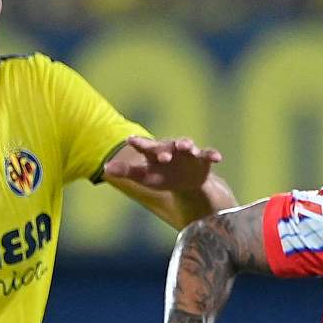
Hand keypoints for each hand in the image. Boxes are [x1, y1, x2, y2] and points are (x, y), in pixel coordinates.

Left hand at [104, 135, 221, 195]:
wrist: (185, 182)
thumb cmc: (160, 176)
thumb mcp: (143, 176)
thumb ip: (126, 171)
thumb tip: (105, 168)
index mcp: (155, 153)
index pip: (146, 147)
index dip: (139, 144)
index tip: (131, 140)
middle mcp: (172, 149)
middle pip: (168, 146)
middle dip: (166, 150)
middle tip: (163, 156)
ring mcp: (188, 153)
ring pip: (188, 146)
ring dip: (188, 145)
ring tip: (187, 146)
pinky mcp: (203, 159)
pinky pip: (208, 155)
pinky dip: (212, 154)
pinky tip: (217, 157)